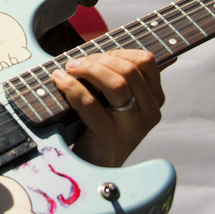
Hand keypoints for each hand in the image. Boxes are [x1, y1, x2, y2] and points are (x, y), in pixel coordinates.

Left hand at [50, 49, 169, 166]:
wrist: (93, 165)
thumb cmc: (101, 123)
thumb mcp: (117, 99)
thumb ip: (115, 74)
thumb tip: (97, 48)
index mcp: (154, 99)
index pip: (146, 61)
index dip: (119, 52)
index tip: (97, 56)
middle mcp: (148, 113)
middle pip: (130, 70)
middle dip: (99, 59)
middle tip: (76, 63)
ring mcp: (131, 127)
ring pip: (116, 84)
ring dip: (88, 69)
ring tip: (69, 69)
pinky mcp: (109, 137)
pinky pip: (90, 103)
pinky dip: (72, 86)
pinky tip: (60, 80)